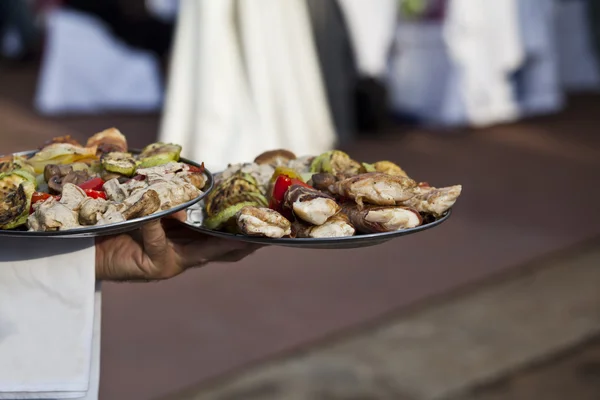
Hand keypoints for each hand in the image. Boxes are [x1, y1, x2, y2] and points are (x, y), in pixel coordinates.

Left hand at [95, 211, 261, 280]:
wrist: (90, 244)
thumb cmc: (122, 223)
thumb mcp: (156, 210)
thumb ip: (175, 203)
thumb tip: (195, 185)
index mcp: (190, 241)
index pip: (225, 240)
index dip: (247, 236)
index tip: (269, 225)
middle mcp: (187, 255)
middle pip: (225, 252)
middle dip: (245, 244)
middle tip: (267, 236)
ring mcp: (174, 263)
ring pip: (206, 251)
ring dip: (222, 240)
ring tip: (241, 227)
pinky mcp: (157, 266)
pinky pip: (159, 239)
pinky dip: (156, 223)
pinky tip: (155, 211)